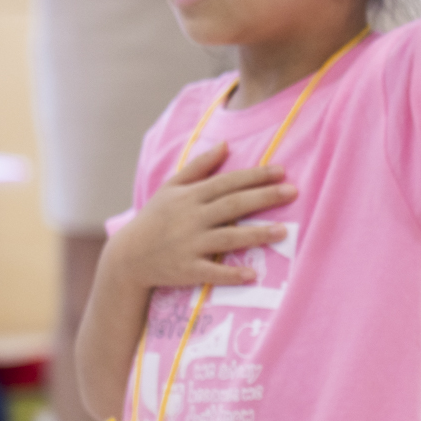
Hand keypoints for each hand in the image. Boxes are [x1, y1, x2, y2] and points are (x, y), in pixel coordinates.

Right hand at [107, 143, 296, 289]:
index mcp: (190, 196)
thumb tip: (225, 145)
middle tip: (293, 192)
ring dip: (255, 234)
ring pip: (227, 237)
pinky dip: (231, 274)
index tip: (282, 171)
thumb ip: (199, 167)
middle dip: (264, 197)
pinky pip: (212, 272)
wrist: (128, 257)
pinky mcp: (186, 269)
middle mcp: (191, 218)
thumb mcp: (171, 187)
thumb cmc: (155, 218)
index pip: (228, 182)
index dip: (255, 176)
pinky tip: (252, 274)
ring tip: (283, 232)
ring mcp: (189, 244)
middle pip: (233, 205)